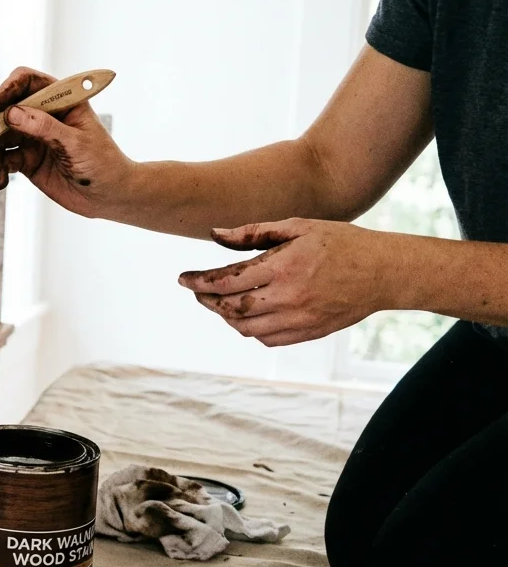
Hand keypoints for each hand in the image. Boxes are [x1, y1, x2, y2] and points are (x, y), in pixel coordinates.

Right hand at [0, 66, 133, 217]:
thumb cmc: (103, 162)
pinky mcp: (27, 160)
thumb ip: (44, 127)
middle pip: (7, 110)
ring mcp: (33, 137)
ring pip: (1, 138)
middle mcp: (43, 115)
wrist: (109, 195)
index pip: (28, 83)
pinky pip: (4, 160)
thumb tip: (12, 113)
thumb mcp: (75, 143)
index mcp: (60, 101)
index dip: (7, 90)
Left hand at [178, 218, 405, 346]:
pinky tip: (247, 314)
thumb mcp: (298, 227)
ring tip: (219, 302)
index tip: (182, 279)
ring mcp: (299, 319)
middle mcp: (289, 298)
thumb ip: (253, 232)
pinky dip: (250, 329)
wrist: (385, 272)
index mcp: (284, 267)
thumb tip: (213, 234)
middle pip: (231, 308)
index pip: (227, 281)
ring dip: (226, 316)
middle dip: (207, 300)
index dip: (199, 281)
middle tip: (198, 290)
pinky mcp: (309, 332)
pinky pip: (267, 339)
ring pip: (246, 328)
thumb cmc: (340, 242)